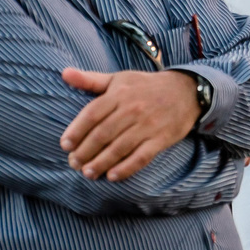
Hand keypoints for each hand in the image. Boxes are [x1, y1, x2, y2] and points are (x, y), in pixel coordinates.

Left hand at [60, 68, 199, 181]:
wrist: (186, 91)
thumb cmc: (145, 87)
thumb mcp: (119, 79)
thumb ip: (91, 80)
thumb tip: (64, 73)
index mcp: (119, 94)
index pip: (92, 114)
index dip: (76, 131)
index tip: (65, 145)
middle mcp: (132, 109)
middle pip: (103, 134)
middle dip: (85, 152)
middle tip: (74, 164)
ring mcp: (148, 125)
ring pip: (119, 148)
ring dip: (101, 163)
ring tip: (88, 173)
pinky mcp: (161, 139)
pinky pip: (142, 156)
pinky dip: (127, 168)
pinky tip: (113, 176)